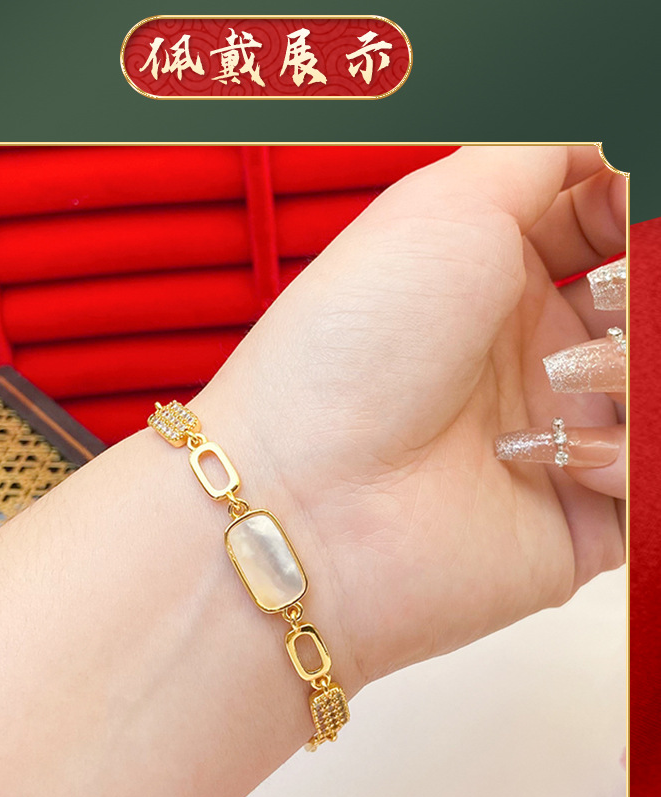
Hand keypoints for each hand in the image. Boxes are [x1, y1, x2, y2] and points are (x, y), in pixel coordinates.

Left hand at [194, 146, 625, 689]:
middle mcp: (532, 358)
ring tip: (573, 375)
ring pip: (653, 392)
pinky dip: (627, 457)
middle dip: (642, 289)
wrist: (309, 491)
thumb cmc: (358, 340)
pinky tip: (566, 457)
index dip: (635, 209)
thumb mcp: (447, 205)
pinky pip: (647, 477)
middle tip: (612, 291)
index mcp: (500, 281)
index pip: (606, 229)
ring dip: (633, 369)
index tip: (636, 200)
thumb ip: (543, 155)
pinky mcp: (575, 523)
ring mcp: (557, 439)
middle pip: (641, 309)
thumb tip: (609, 134)